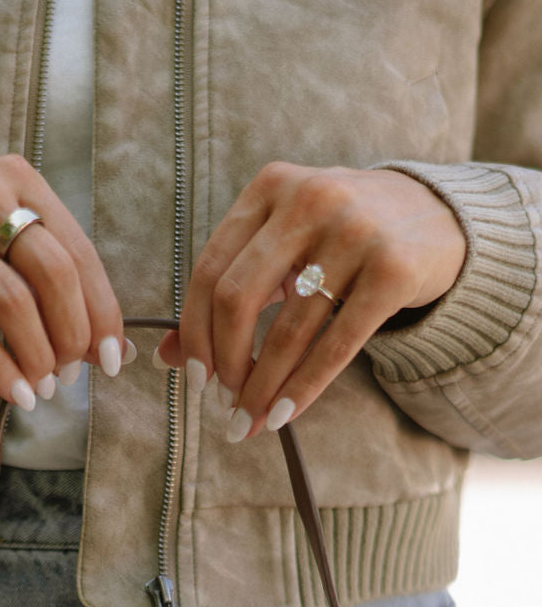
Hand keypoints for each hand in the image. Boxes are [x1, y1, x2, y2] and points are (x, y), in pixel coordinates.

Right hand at [0, 153, 130, 408]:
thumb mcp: (5, 241)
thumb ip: (56, 282)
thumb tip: (116, 348)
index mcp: (20, 180)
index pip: (80, 252)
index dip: (103, 312)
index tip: (114, 359)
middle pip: (52, 274)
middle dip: (72, 336)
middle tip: (73, 374)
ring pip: (11, 301)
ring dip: (36, 356)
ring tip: (44, 388)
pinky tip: (15, 392)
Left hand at [154, 163, 467, 438]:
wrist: (439, 218)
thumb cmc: (342, 238)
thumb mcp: (283, 246)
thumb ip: (227, 291)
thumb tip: (167, 357)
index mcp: (270, 186)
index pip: (210, 269)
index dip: (195, 332)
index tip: (195, 378)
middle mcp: (309, 199)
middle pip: (237, 298)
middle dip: (223, 362)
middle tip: (221, 403)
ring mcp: (355, 230)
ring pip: (288, 330)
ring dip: (262, 387)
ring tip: (249, 420)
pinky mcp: (393, 268)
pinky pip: (336, 344)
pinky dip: (303, 388)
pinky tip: (284, 415)